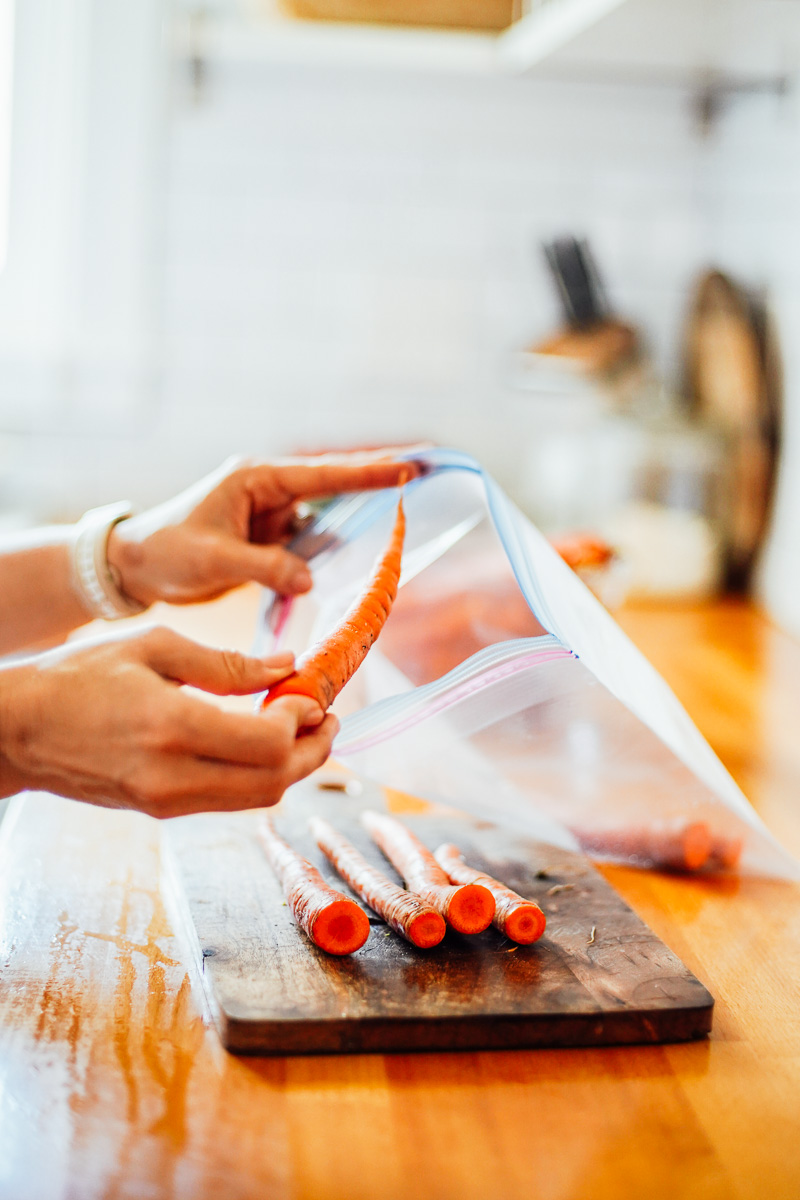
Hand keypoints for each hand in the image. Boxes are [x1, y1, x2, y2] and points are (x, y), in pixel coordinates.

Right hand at [0, 626, 337, 817]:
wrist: (19, 730)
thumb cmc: (79, 677)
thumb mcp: (154, 648)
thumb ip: (225, 663)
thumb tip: (286, 665)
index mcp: (171, 727)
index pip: (268, 745)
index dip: (302, 723)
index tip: (310, 695)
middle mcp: (171, 776)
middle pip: (274, 782)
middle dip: (313, 752)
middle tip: (327, 719)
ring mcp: (165, 801)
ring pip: (256, 799)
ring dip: (292, 767)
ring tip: (304, 731)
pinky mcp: (160, 810)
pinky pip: (228, 799)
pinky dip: (259, 774)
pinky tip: (263, 742)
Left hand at [106, 452, 418, 608]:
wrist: (136, 567)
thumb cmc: (166, 552)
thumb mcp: (213, 559)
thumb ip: (263, 566)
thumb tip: (310, 580)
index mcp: (255, 479)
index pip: (321, 475)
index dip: (366, 473)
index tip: (408, 467)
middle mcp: (269, 491)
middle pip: (333, 486)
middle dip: (375, 481)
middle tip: (425, 470)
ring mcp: (272, 515)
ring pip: (326, 519)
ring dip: (357, 522)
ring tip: (404, 515)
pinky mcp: (271, 540)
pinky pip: (311, 544)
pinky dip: (333, 552)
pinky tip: (360, 557)